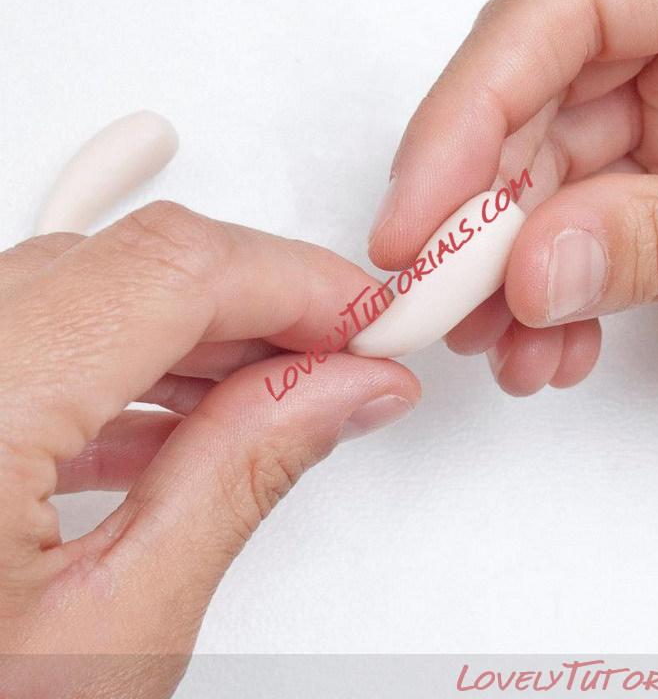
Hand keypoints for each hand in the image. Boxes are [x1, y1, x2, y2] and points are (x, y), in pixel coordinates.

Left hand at [0, 201, 418, 697]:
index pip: (175, 269)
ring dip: (208, 331)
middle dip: (266, 301)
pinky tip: (185, 418)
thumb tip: (345, 391)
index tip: (371, 324)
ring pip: (99, 285)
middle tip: (343, 361)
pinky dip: (138, 361)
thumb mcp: (110, 633)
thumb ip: (243, 477)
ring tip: (282, 394)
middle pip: (140, 261)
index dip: (297, 281)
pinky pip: (50, 331)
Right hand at [368, 0, 657, 395]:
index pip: (561, 8)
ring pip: (554, 169)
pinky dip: (565, 281)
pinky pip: (592, 210)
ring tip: (507, 349)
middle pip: (538, 98)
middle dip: (479, 217)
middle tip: (437, 306)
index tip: (414, 221)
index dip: (464, 115)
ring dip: (516, 268)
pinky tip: (558, 339)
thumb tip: (538, 275)